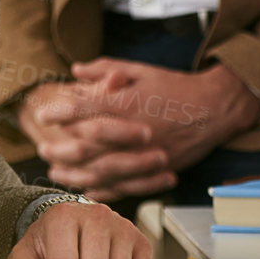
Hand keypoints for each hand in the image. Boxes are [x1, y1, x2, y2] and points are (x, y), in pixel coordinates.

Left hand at [42, 60, 259, 201]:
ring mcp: (146, 155)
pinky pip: (125, 186)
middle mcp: (135, 132)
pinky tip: (85, 188)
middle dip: (61, 149)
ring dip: (75, 174)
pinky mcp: (157, 171)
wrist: (216, 108)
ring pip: (103, 171)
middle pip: (89, 145)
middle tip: (43, 148)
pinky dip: (103, 190)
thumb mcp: (141, 69)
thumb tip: (76, 71)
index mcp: (129, 103)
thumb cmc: (176, 87)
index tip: (43, 115)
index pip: (86, 109)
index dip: (60, 112)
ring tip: (55, 173)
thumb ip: (106, 69)